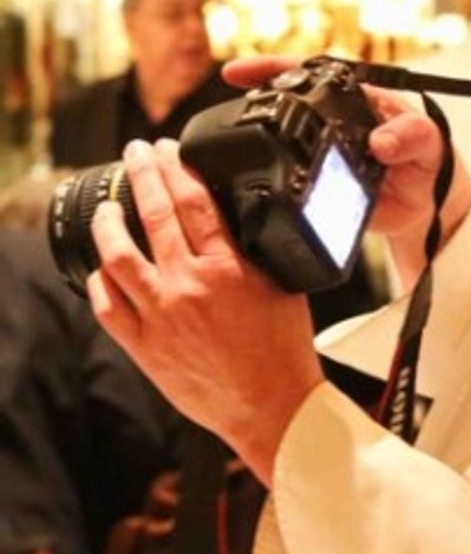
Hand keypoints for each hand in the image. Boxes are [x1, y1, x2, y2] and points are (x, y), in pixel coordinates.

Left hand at [90, 138, 324, 484]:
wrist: (270, 406)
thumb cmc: (284, 349)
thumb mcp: (282, 284)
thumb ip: (254, 250)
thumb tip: (235, 217)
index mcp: (228, 268)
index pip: (194, 201)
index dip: (177, 167)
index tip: (168, 148)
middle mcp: (189, 286)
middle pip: (155, 215)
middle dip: (143, 175)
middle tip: (136, 152)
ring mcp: (161, 316)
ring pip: (118, 257)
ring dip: (110, 224)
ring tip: (109, 207)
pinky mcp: (143, 346)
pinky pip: (107, 305)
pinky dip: (102, 280)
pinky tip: (104, 267)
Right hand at [222, 55, 470, 272]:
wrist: (427, 204)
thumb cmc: (430, 159)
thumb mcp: (429, 143)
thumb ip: (413, 135)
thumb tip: (383, 142)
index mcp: (358, 97)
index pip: (314, 72)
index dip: (276, 67)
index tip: (242, 71)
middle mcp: (335, 118)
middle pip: (286, 98)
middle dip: (253, 94)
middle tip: (225, 91)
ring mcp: (322, 148)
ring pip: (281, 134)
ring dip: (254, 133)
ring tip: (226, 133)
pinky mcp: (317, 180)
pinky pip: (287, 173)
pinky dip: (267, 173)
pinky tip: (246, 176)